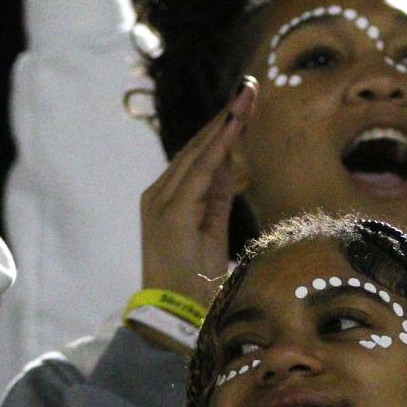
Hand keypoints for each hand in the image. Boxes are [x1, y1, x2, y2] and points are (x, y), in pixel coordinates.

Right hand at [137, 80, 253, 326]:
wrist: (175, 317)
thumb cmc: (193, 281)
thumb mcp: (211, 232)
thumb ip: (216, 198)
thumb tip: (229, 166)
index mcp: (166, 200)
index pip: (197, 156)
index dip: (221, 129)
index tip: (243, 104)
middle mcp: (157, 195)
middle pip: (196, 147)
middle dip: (225, 117)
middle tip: (249, 89)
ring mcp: (160, 203)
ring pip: (197, 154)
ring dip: (224, 124)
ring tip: (246, 98)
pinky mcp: (170, 214)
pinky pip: (198, 172)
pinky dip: (218, 147)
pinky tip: (233, 127)